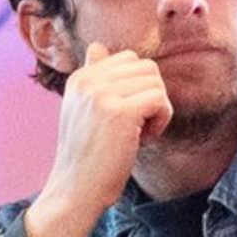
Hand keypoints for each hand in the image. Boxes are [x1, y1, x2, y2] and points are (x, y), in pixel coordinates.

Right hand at [22, 48, 173, 236]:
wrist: (75, 190)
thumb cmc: (86, 156)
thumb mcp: (82, 109)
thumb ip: (93, 78)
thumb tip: (98, 46)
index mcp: (79, 78)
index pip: (128, 59)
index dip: (137, 87)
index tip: (125, 116)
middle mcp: (88, 80)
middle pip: (146, 67)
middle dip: (150, 95)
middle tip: (137, 126)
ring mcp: (102, 94)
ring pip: (155, 82)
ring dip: (157, 108)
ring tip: (139, 133)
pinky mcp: (120, 112)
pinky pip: (160, 100)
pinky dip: (162, 120)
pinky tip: (144, 140)